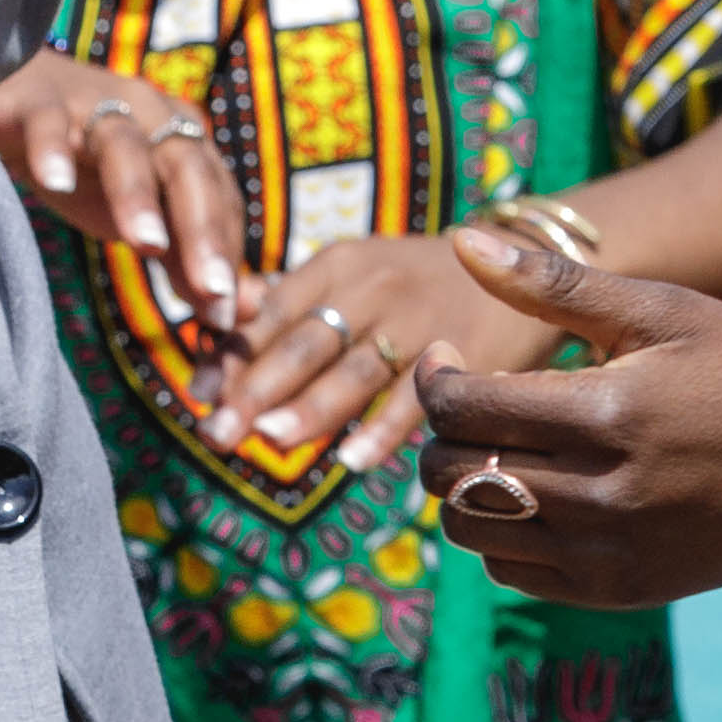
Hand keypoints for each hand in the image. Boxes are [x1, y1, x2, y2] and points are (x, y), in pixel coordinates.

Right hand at [0, 54, 246, 318]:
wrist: (17, 103)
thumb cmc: (90, 167)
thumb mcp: (141, 217)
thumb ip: (186, 263)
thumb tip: (235, 315)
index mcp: (183, 141)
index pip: (218, 196)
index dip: (226, 252)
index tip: (226, 313)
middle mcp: (149, 114)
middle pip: (185, 166)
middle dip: (202, 228)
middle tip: (211, 289)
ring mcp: (93, 104)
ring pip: (123, 145)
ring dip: (137, 193)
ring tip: (146, 244)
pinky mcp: (36, 101)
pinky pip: (48, 122)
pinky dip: (53, 149)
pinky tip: (56, 184)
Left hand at [198, 231, 554, 480]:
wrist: (524, 260)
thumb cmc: (417, 281)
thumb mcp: (354, 272)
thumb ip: (287, 301)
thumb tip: (211, 330)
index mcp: (338, 265)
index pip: (273, 310)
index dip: (232, 353)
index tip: (196, 394)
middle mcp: (375, 286)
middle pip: (307, 341)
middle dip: (257, 388)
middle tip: (217, 431)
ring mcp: (421, 319)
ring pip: (357, 369)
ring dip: (313, 407)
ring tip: (272, 441)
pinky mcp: (465, 350)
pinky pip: (418, 396)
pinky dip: (385, 429)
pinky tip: (352, 461)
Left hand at [415, 228, 721, 606]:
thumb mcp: (662, 309)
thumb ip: (556, 282)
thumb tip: (461, 240)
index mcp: (610, 413)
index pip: (464, 408)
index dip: (435, 378)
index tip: (448, 358)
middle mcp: (604, 495)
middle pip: (454, 474)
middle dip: (441, 432)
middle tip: (468, 402)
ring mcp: (610, 553)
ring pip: (470, 530)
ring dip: (462, 486)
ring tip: (500, 447)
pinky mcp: (618, 590)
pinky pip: (513, 571)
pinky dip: (501, 533)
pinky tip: (536, 491)